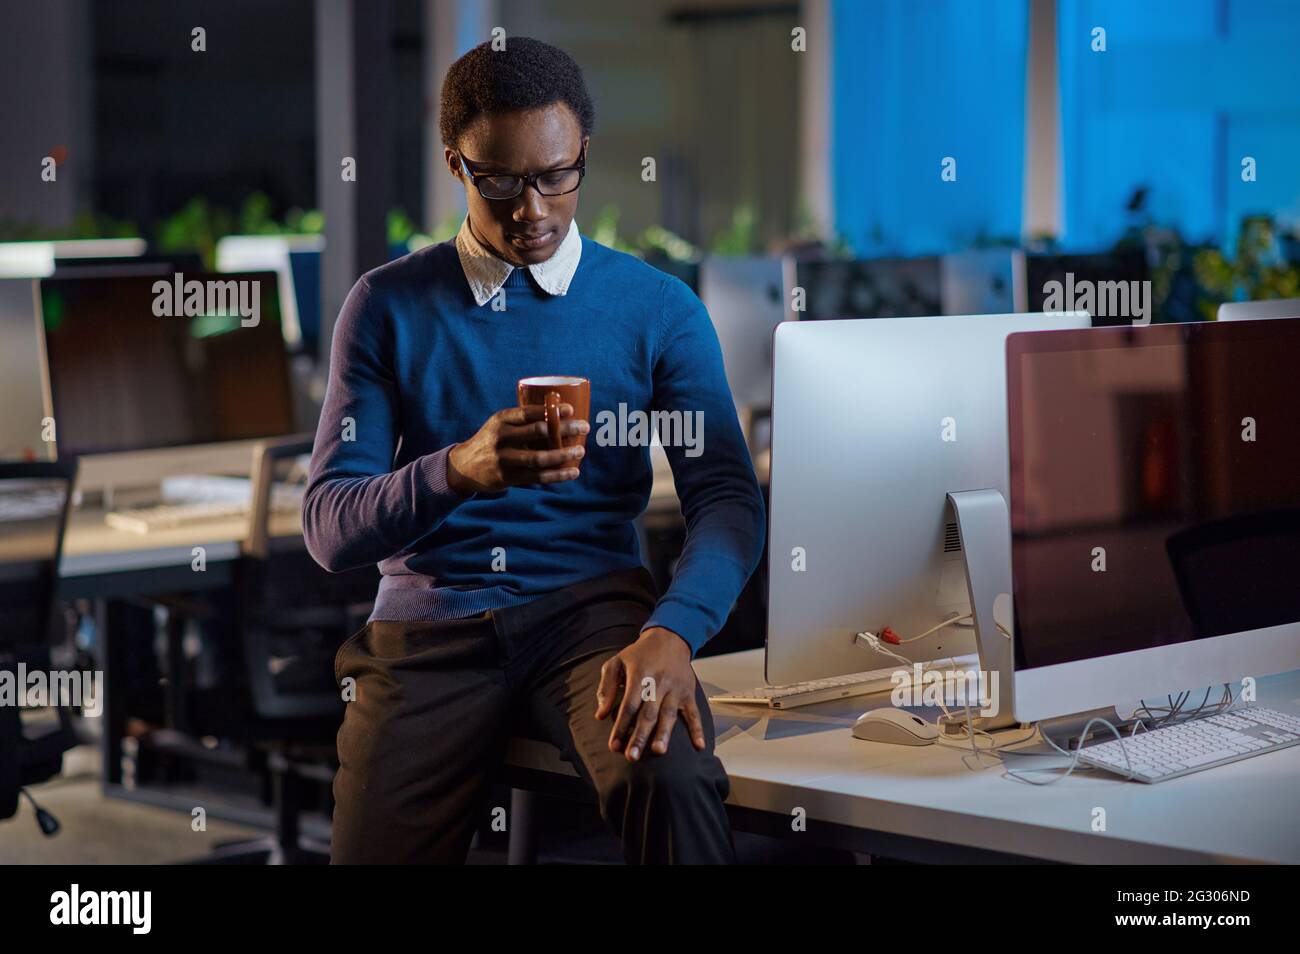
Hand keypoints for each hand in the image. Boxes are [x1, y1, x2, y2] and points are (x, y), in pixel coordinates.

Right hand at [446, 403, 588, 495]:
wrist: (463, 467)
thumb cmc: (491, 441)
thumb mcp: (499, 425)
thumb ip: (522, 422)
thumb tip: (561, 417)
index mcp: (500, 420)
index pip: (528, 413)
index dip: (551, 411)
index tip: (571, 410)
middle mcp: (501, 438)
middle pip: (538, 433)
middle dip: (564, 429)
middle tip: (584, 427)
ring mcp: (504, 460)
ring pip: (539, 458)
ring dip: (563, 455)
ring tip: (580, 451)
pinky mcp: (508, 478)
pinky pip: (537, 477)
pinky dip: (558, 475)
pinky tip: (573, 472)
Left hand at [595, 627, 705, 760]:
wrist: (670, 638)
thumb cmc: (640, 654)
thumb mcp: (617, 662)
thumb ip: (606, 687)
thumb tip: (600, 715)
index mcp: (639, 675)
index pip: (629, 705)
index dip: (621, 726)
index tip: (614, 745)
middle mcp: (658, 683)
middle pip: (648, 713)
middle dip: (640, 736)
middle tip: (632, 756)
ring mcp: (675, 689)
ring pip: (669, 714)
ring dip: (664, 734)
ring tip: (658, 751)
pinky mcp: (688, 692)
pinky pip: (694, 713)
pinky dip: (697, 729)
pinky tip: (698, 745)